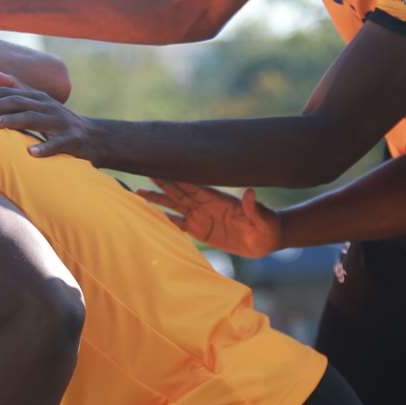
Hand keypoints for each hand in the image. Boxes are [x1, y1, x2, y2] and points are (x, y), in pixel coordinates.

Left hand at [0, 67, 101, 161]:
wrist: (95, 137)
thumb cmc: (58, 120)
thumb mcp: (36, 101)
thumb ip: (12, 86)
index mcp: (37, 97)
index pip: (9, 91)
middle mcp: (47, 106)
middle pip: (18, 102)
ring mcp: (60, 122)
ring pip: (33, 119)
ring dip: (12, 121)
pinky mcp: (72, 140)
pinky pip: (57, 144)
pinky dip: (44, 148)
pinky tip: (30, 153)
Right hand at [137, 180, 280, 256]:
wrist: (266, 239)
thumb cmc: (267, 225)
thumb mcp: (261, 217)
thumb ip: (252, 207)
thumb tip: (249, 191)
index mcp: (217, 199)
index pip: (192, 185)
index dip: (177, 176)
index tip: (161, 166)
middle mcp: (205, 205)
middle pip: (178, 192)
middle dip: (161, 182)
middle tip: (142, 172)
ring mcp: (201, 217)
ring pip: (174, 206)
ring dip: (158, 200)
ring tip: (138, 193)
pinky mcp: (201, 230)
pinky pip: (179, 225)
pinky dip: (165, 221)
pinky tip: (151, 217)